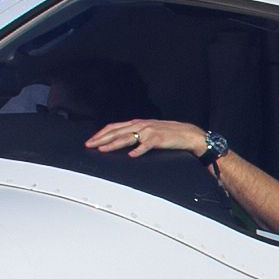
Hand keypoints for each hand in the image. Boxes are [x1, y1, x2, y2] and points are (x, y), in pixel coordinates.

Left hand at [86, 120, 213, 159]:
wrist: (188, 134)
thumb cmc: (169, 134)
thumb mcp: (149, 131)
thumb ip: (136, 134)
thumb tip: (121, 140)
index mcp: (137, 123)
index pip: (114, 127)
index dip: (101, 133)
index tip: (91, 141)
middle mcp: (141, 125)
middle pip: (116, 131)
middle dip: (101, 138)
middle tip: (89, 145)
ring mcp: (149, 131)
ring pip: (127, 137)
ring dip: (113, 144)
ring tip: (103, 149)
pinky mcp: (158, 138)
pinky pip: (146, 145)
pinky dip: (138, 150)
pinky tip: (131, 155)